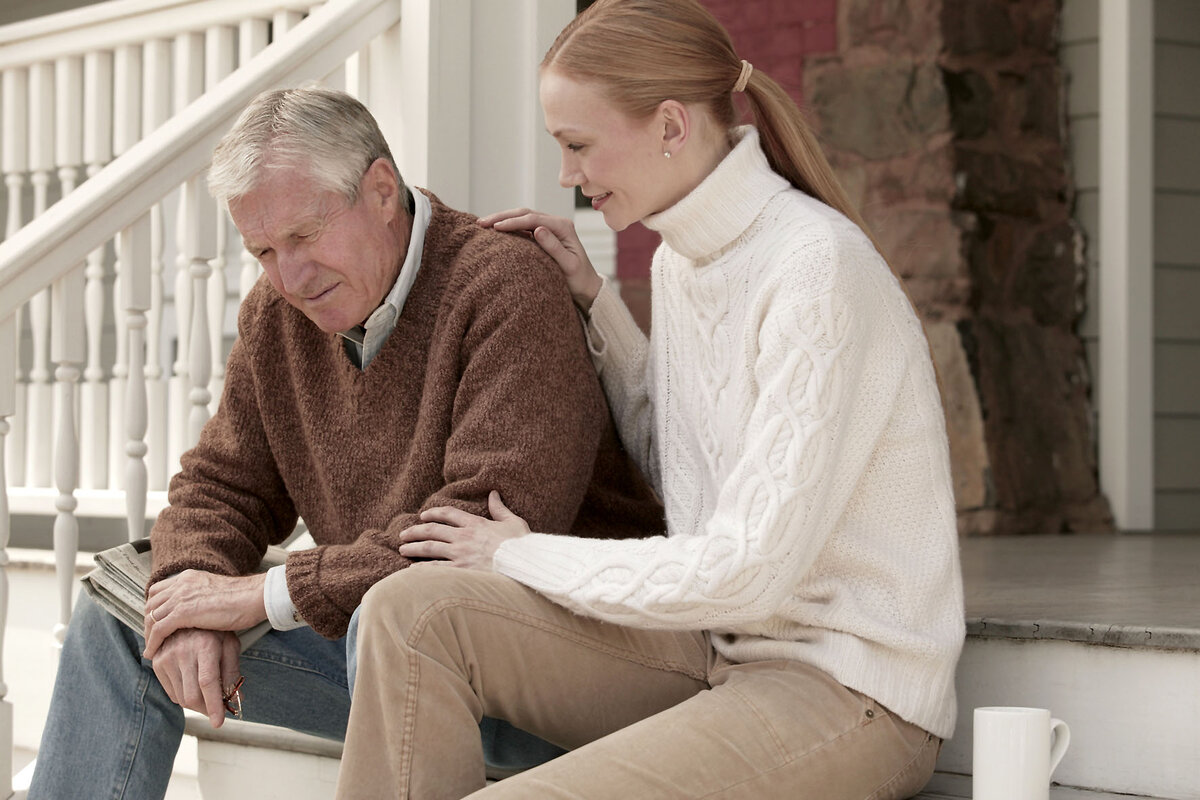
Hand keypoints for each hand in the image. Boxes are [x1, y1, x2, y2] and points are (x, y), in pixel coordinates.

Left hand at [143, 571, 267, 658]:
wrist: (255, 597)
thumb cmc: (244, 599)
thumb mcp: (216, 593)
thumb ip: (203, 598)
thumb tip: (200, 611)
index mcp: (189, 577)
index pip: (158, 590)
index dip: (154, 607)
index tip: (156, 622)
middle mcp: (181, 584)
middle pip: (151, 603)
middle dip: (148, 622)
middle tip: (150, 638)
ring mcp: (181, 597)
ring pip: (151, 617)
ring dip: (148, 634)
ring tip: (151, 648)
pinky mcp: (183, 612)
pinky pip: (158, 630)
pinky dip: (152, 643)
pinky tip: (152, 653)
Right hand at [150, 628, 241, 727]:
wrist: (187, 613)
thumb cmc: (215, 630)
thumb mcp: (230, 645)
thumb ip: (232, 671)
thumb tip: (236, 698)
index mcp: (205, 646)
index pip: (208, 683)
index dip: (214, 706)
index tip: (219, 723)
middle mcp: (182, 651)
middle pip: (192, 696)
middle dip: (207, 709)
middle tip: (218, 710)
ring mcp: (166, 657)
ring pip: (181, 697)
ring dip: (197, 705)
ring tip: (209, 698)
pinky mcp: (157, 663)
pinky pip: (171, 693)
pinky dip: (185, 697)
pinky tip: (195, 689)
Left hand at [397, 491, 529, 569]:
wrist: (524, 565)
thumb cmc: (521, 546)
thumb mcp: (513, 522)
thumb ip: (500, 508)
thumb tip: (494, 493)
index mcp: (476, 524)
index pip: (448, 514)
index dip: (434, 513)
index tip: (423, 515)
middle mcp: (464, 537)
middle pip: (432, 530)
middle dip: (415, 531)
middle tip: (404, 534)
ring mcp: (460, 554)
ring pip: (429, 548)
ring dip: (413, 547)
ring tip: (402, 548)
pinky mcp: (460, 571)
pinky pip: (435, 569)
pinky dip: (421, 568)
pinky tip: (411, 569)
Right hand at [477, 208, 602, 309]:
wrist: (586, 286)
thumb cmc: (579, 279)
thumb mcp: (568, 266)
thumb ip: (554, 247)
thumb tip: (537, 230)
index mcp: (563, 226)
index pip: (533, 219)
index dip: (513, 222)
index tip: (495, 227)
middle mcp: (556, 223)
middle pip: (525, 213)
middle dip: (502, 216)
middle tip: (481, 223)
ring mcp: (549, 228)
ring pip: (522, 218)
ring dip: (502, 219)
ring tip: (482, 225)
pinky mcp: (543, 235)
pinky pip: (523, 227)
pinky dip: (508, 227)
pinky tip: (494, 231)